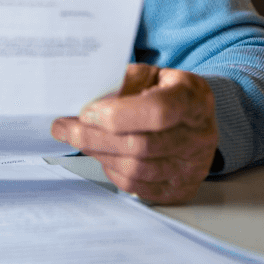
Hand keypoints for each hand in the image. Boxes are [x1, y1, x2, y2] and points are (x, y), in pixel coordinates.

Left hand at [51, 64, 216, 203]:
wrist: (194, 118)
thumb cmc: (167, 92)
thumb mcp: (151, 74)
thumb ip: (123, 82)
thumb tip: (85, 97)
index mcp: (193, 99)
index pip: (158, 111)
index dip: (118, 115)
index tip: (86, 112)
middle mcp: (198, 137)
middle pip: (140, 146)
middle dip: (94, 137)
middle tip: (65, 128)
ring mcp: (192, 167)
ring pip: (135, 169)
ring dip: (98, 154)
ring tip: (77, 139)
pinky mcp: (180, 189)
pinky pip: (137, 186)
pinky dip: (112, 170)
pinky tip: (101, 154)